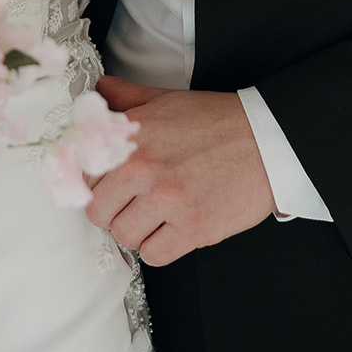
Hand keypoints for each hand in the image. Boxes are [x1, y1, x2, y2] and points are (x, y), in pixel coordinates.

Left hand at [85, 76, 274, 264]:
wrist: (266, 141)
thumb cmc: (217, 122)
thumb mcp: (163, 99)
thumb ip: (124, 97)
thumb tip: (97, 95)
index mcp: (131, 135)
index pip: (85, 173)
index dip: (98, 181)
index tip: (111, 185)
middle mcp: (144, 166)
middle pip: (98, 210)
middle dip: (114, 210)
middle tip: (134, 203)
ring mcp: (167, 199)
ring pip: (123, 235)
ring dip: (138, 230)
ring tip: (157, 216)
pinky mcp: (191, 228)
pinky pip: (153, 256)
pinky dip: (160, 248)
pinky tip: (173, 229)